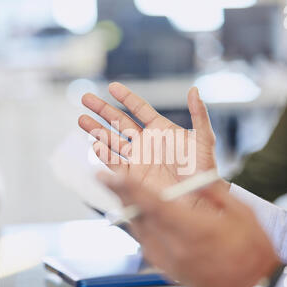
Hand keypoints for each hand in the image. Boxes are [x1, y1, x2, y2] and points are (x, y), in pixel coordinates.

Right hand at [79, 82, 217, 210]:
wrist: (198, 198)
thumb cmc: (204, 169)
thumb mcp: (204, 138)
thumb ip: (199, 114)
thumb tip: (194, 90)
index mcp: (161, 129)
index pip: (139, 109)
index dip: (126, 97)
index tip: (112, 87)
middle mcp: (146, 142)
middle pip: (119, 122)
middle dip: (102, 110)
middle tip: (86, 99)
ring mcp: (138, 159)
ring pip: (112, 140)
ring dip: (96, 130)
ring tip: (81, 119)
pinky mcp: (133, 177)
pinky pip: (114, 163)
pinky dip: (104, 154)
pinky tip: (95, 144)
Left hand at [98, 172, 280, 286]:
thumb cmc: (253, 252)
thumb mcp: (241, 213)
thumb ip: (213, 192)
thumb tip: (194, 178)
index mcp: (193, 229)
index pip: (150, 204)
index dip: (125, 188)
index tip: (105, 176)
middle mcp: (176, 247)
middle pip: (139, 217)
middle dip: (121, 196)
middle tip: (109, 181)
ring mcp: (171, 262)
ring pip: (139, 233)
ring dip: (130, 213)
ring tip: (125, 196)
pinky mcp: (170, 271)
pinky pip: (147, 247)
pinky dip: (141, 230)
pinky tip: (144, 221)